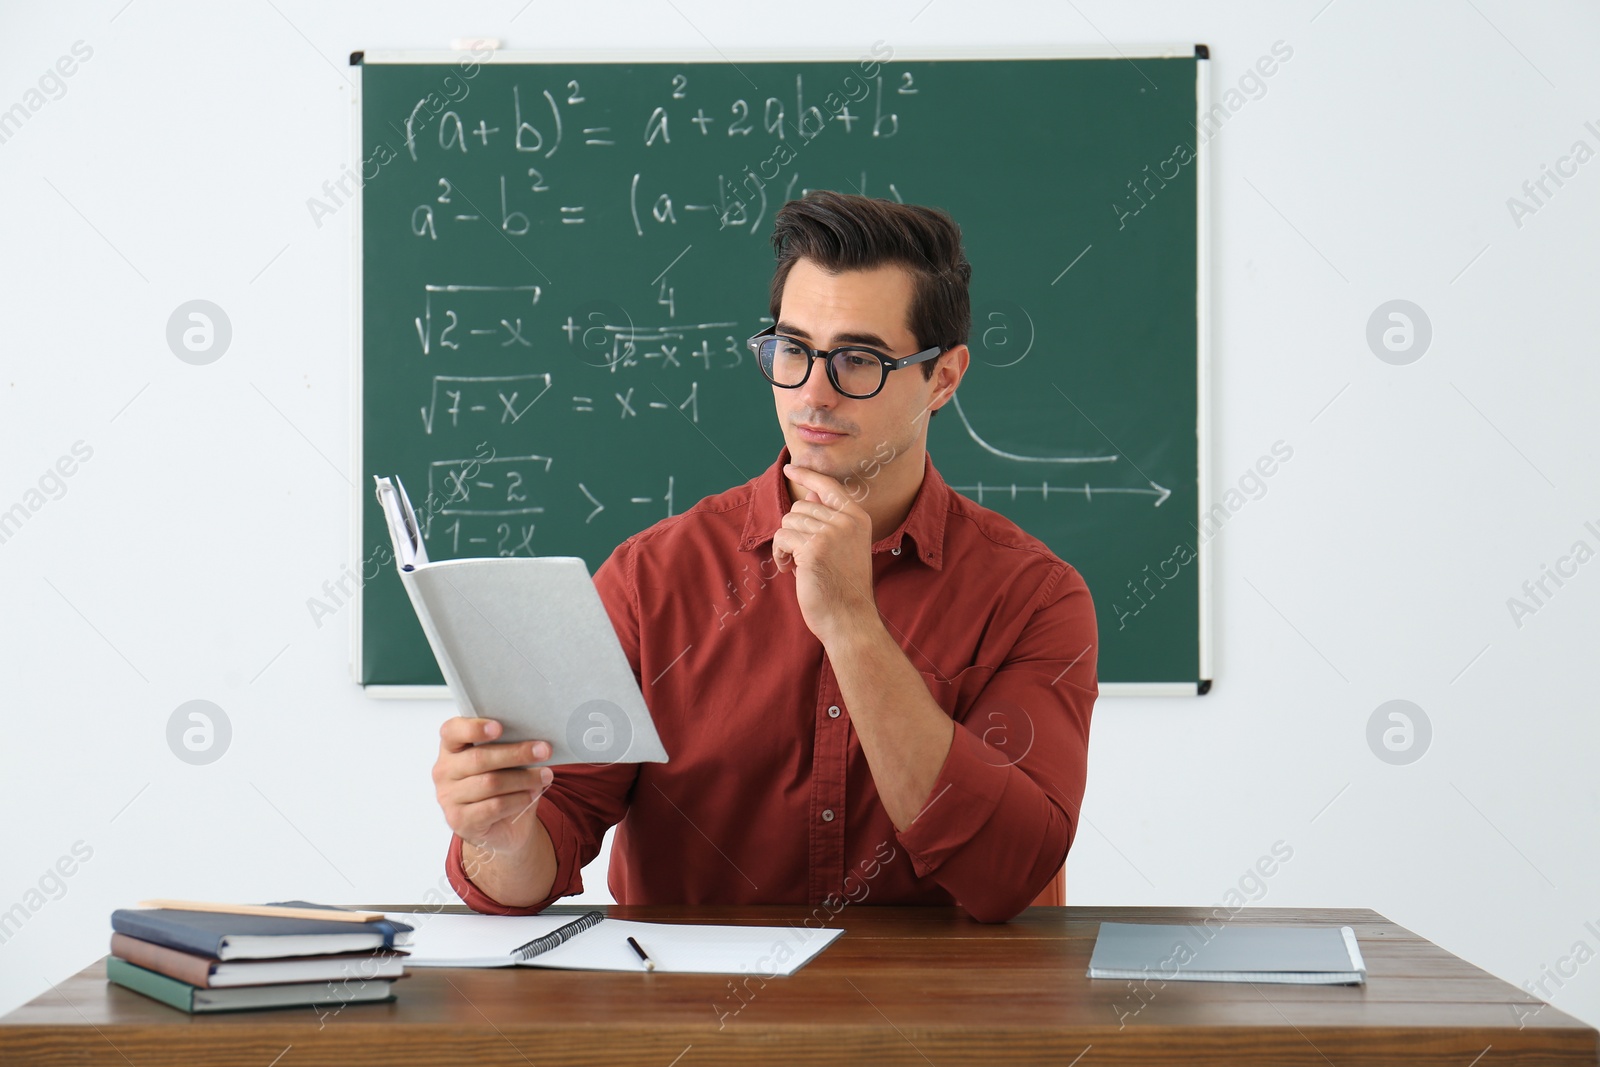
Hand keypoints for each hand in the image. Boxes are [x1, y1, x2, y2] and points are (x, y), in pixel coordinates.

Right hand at [433, 717, 553, 856]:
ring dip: (524, 778)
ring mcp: (449, 798)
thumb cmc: (502, 785)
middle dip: (516, 753)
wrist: (501, 827)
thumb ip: (509, 747)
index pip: (452, 731)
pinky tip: (533, 794)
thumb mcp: (505, 762)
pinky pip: (494, 806)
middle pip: (479, 758)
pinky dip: (518, 799)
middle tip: (544, 750)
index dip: (474, 728)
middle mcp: (444, 771)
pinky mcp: (460, 821)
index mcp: (451, 748)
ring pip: (490, 783)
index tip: (499, 727)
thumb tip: (535, 739)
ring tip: (546, 775)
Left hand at [772, 463, 878, 644]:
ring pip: (788, 521)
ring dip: (786, 544)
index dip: (806, 475)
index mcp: (858, 518)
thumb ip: (828, 518)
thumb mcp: (843, 546)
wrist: (850, 619)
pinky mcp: (813, 549)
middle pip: (801, 506)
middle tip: (801, 555)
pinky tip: (790, 570)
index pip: (828, 485)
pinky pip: (782, 538)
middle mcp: (846, 521)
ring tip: (797, 564)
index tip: (789, 467)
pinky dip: (780, 554)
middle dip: (794, 530)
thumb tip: (810, 491)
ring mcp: (831, 533)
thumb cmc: (844, 587)